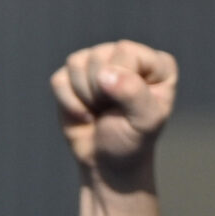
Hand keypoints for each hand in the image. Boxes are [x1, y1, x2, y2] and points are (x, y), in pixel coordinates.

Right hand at [53, 41, 177, 179]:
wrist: (107, 163)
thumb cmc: (131, 140)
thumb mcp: (144, 121)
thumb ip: (133, 93)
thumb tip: (105, 73)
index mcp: (155, 63)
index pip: (124, 52)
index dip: (117, 80)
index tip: (124, 107)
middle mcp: (127, 56)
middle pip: (97, 56)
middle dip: (98, 91)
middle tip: (109, 110)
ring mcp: (99, 64)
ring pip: (75, 63)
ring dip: (82, 96)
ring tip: (98, 110)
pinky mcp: (74, 78)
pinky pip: (58, 80)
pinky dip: (67, 102)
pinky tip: (82, 113)